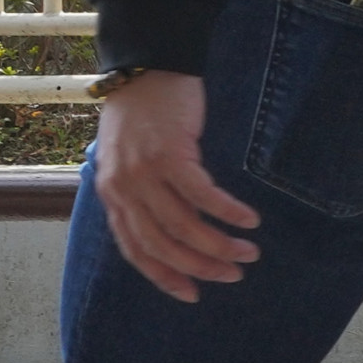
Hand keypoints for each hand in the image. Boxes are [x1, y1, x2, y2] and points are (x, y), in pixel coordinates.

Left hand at [89, 69, 261, 301]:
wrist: (147, 69)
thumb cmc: (144, 115)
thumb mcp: (129, 160)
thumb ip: (142, 193)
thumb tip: (170, 227)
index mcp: (112, 194)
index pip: (135, 249)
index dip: (164, 276)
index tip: (192, 293)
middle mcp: (123, 188)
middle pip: (162, 244)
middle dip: (199, 266)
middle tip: (232, 275)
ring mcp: (144, 172)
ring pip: (183, 225)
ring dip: (220, 244)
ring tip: (249, 251)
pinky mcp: (170, 154)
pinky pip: (202, 195)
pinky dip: (227, 212)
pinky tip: (249, 221)